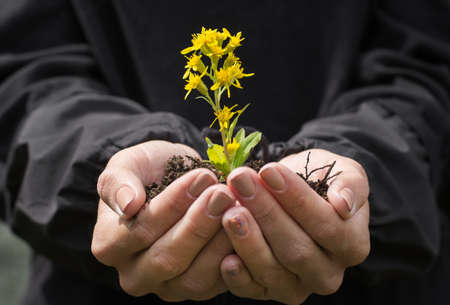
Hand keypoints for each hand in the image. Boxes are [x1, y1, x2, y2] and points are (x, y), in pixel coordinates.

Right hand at [92, 140, 234, 300]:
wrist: (176, 180)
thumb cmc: (151, 171)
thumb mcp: (130, 163)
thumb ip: (118, 181)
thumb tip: (127, 204)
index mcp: (109, 245)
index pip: (137, 233)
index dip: (171, 206)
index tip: (201, 178)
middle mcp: (135, 274)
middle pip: (166, 259)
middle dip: (198, 224)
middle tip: (223, 193)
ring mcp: (167, 287)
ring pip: (193, 277)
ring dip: (218, 241)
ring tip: (237, 206)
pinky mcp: (197, 289)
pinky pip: (217, 282)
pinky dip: (235, 255)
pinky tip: (248, 226)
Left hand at [220, 149, 369, 304]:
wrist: (296, 195)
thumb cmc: (321, 181)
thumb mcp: (344, 172)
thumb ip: (351, 184)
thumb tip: (344, 205)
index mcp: (352, 245)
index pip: (327, 226)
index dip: (297, 199)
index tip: (269, 170)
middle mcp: (328, 274)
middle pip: (297, 250)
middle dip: (265, 212)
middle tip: (240, 182)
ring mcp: (297, 287)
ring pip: (273, 271)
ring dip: (248, 240)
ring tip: (229, 210)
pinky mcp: (268, 292)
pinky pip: (252, 289)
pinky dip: (237, 275)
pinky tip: (224, 255)